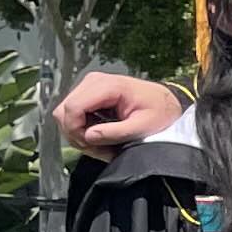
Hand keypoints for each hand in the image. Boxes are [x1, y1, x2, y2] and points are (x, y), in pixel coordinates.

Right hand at [53, 70, 182, 153]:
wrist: (167, 101)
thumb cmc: (159, 112)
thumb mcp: (143, 126)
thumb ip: (116, 132)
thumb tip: (88, 137)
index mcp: (107, 86)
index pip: (73, 108)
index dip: (76, 131)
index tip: (92, 145)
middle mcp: (92, 82)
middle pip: (64, 112)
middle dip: (78, 135)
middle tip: (100, 149)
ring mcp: (88, 87)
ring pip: (65, 115)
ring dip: (80, 134)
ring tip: (103, 145)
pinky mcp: (88, 95)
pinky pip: (73, 115)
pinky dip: (83, 129)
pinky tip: (101, 137)